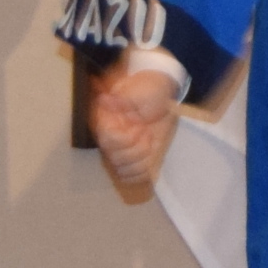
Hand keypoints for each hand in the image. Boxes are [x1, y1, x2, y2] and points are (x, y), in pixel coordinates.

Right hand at [87, 58, 180, 194]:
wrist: (163, 93)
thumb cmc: (149, 89)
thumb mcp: (139, 89)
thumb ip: (123, 98)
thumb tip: (104, 99)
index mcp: (106, 121)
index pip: (107, 142)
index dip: (126, 139)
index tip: (141, 127)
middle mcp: (110, 139)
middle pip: (113, 159)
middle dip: (136, 149)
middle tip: (148, 133)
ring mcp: (122, 151)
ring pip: (121, 171)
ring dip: (140, 161)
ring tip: (150, 144)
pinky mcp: (135, 159)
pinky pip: (131, 178)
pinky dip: (143, 173)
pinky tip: (151, 158)